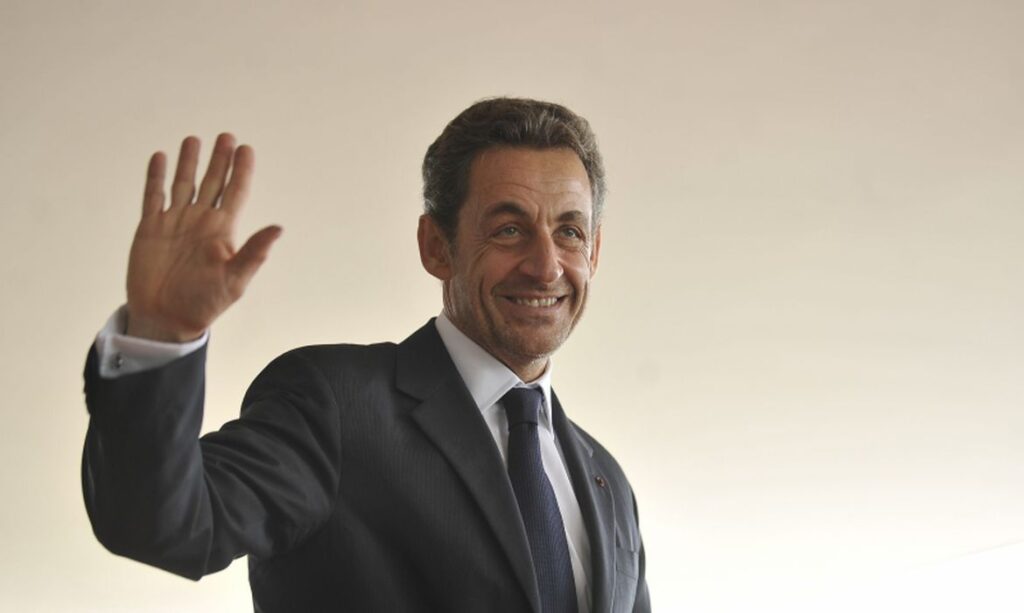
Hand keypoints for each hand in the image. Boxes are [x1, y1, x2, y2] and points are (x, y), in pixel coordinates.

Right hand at [125, 134, 281, 341]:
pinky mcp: (150, 228)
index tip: (246, 149)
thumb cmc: (204, 304)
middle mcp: (200, 221)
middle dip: (219, 160)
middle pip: (212, 182)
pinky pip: (153, 196)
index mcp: (222, 231)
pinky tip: (160, 158)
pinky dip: (155, 177)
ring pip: (183, 184)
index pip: (235, 192)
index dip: (241, 171)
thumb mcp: (235, 279)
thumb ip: (254, 252)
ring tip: (194, 140)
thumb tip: (279, 228)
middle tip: (226, 136)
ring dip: (189, 162)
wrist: (166, 319)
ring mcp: (175, 222)